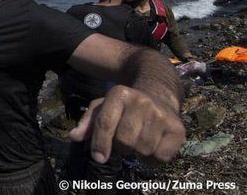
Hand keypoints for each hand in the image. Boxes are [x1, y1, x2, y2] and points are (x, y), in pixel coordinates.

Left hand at [69, 85, 184, 163]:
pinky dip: (154, 159)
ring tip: (138, 140)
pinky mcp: (178, 129)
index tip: (98, 157)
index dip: (99, 143)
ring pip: (142, 149)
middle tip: (125, 140)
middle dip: (121, 146)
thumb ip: (88, 122)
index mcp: (119, 94)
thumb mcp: (103, 107)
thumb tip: (73, 136)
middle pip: (123, 140)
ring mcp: (161, 114)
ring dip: (137, 152)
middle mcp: (141, 101)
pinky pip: (161, 157)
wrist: (158, 95)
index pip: (105, 123)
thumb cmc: (125, 106)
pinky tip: (152, 146)